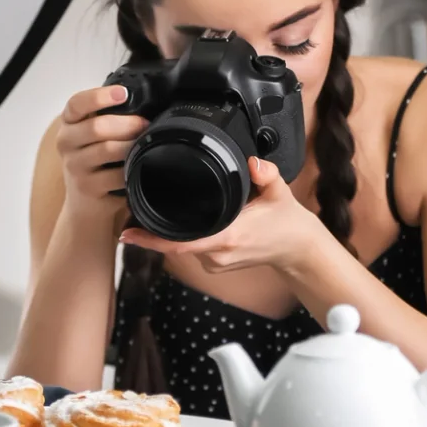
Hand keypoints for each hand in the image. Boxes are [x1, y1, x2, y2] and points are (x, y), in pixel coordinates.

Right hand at [55, 85, 144, 228]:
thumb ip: (107, 118)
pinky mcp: (86, 187)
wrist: (86, 204)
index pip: (77, 103)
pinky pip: (114, 174)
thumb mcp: (93, 137)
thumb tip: (141, 101)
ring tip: (145, 143)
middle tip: (146, 124)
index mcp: (68, 124)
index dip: (99, 96)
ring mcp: (74, 166)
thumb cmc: (96, 163)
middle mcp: (66, 142)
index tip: (123, 93)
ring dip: (131, 145)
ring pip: (108, 149)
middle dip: (128, 124)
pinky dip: (130, 169)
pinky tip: (137, 166)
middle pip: (97, 127)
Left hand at [119, 157, 328, 273]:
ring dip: (171, 233)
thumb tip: (252, 162)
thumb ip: (266, 175)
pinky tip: (183, 223)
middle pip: (174, 244)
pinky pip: (192, 250)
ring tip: (157, 214)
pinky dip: (185, 237)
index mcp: (228, 237)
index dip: (151, 240)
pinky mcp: (217, 264)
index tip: (128, 233)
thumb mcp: (279, 193)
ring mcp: (216, 263)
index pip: (180, 242)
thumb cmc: (287, 223)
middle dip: (153, 231)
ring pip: (183, 247)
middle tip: (132, 213)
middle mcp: (218, 254)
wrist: (298, 249)